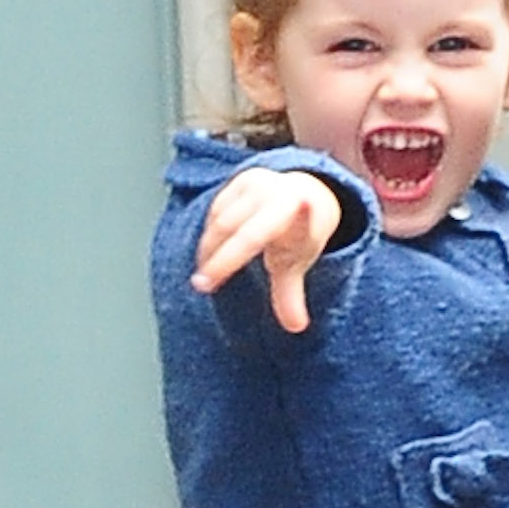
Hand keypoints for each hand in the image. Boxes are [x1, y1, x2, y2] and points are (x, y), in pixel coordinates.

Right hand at [193, 168, 342, 332]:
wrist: (300, 192)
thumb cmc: (298, 233)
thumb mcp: (297, 261)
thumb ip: (291, 294)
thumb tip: (296, 326)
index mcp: (301, 211)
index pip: (297, 221)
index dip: (304, 212)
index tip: (305, 204)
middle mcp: (278, 193)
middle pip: (244, 230)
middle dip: (221, 259)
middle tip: (203, 285)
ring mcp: (257, 184)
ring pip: (223, 221)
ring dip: (210, 249)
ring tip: (204, 277)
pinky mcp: (239, 181)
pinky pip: (216, 212)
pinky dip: (209, 235)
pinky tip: (208, 253)